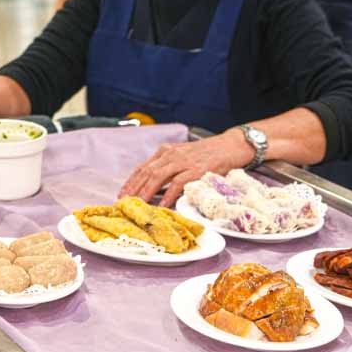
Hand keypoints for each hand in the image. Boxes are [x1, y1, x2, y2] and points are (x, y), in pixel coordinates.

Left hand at [119, 130, 254, 207]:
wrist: (229, 147)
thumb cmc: (207, 155)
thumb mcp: (183, 156)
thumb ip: (169, 167)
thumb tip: (153, 186)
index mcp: (166, 151)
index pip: (143, 167)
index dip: (131, 181)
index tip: (122, 193)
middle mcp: (172, 155)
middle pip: (147, 172)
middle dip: (134, 187)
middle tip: (124, 201)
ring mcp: (183, 161)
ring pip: (158, 176)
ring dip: (146, 191)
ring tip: (138, 203)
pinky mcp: (195, 170)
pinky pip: (177, 183)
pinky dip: (168, 195)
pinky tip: (162, 204)